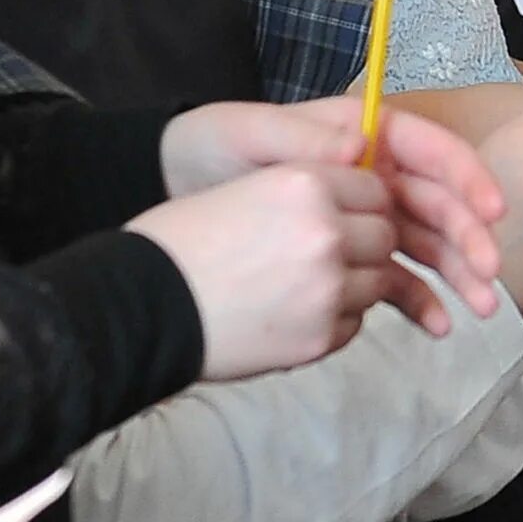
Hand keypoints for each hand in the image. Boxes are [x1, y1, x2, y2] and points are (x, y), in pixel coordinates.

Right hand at [130, 163, 442, 377]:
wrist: (136, 308)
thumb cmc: (180, 243)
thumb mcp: (246, 188)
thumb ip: (308, 189)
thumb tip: (355, 194)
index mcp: (305, 185)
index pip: (375, 188)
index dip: (364, 203)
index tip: (348, 214)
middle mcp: (326, 232)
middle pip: (385, 234)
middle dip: (367, 243)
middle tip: (329, 255)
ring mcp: (328, 288)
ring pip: (379, 281)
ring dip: (356, 283)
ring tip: (308, 287)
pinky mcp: (319, 336)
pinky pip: (354, 323)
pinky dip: (337, 320)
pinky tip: (296, 315)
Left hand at [158, 99, 504, 318]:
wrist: (169, 197)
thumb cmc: (212, 149)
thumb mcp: (250, 134)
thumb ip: (304, 137)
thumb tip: (361, 142)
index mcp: (365, 136)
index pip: (431, 151)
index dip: (468, 177)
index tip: (493, 210)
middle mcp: (378, 176)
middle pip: (439, 203)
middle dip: (470, 237)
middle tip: (490, 273)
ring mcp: (369, 219)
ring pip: (428, 245)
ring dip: (458, 274)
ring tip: (483, 308)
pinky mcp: (354, 259)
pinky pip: (396, 280)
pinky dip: (419, 302)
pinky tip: (437, 326)